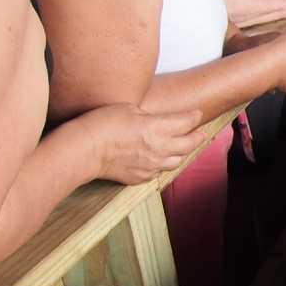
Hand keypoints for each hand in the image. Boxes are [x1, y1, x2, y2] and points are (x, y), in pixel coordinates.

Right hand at [80, 104, 204, 183]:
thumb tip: (155, 120)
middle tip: (200, 132)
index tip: (197, 114)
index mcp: (158, 128)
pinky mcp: (141, 177)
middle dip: (197, 136)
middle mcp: (160, 148)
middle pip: (190, 144)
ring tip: (182, 146)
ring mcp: (152, 165)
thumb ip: (148, 115)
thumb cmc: (102, 124)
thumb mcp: (129, 108)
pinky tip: (159, 159)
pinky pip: (158, 171)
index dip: (194, 117)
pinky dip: (162, 164)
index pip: (187, 122)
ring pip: (177, 161)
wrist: (85, 150)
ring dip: (182, 152)